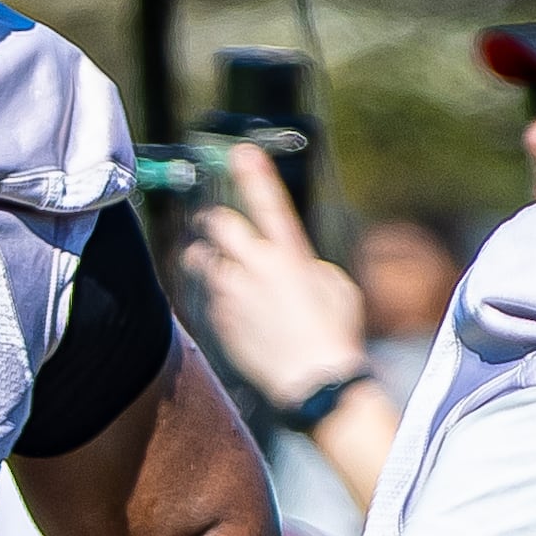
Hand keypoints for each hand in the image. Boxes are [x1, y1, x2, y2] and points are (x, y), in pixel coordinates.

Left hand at [180, 143, 369, 407]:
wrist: (314, 383)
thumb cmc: (335, 336)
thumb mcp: (335, 288)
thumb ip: (308, 266)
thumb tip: (291, 265)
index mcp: (291, 255)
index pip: (268, 204)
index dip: (254, 175)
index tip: (240, 151)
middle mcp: (256, 269)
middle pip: (217, 226)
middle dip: (211, 221)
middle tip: (210, 224)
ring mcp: (233, 295)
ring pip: (200, 260)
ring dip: (202, 257)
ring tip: (209, 262)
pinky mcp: (219, 320)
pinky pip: (203, 296)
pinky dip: (209, 294)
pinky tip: (225, 306)